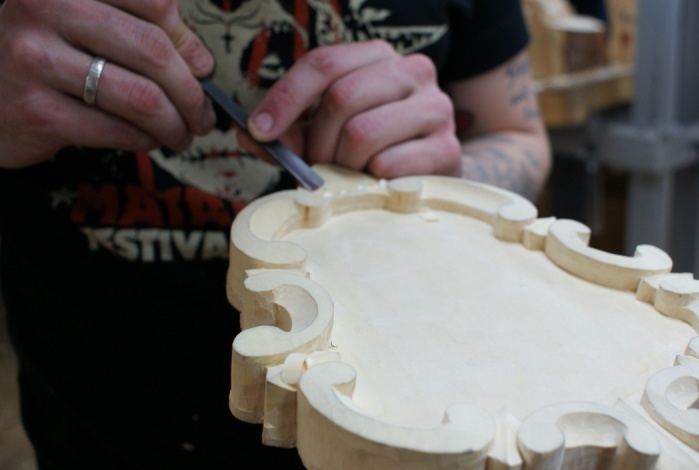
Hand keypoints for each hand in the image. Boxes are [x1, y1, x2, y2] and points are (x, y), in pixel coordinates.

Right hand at [0, 0, 215, 168]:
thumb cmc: (42, 55)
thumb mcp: (83, 24)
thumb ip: (141, 30)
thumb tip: (201, 62)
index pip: (155, 2)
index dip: (187, 41)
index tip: (201, 68)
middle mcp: (44, 7)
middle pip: (154, 51)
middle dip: (192, 92)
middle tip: (203, 115)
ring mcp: (34, 58)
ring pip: (141, 97)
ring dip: (175, 124)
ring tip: (182, 134)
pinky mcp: (34, 110)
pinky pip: (116, 131)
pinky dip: (144, 140)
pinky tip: (148, 140)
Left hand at [242, 40, 461, 178]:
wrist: (433, 173)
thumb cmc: (374, 149)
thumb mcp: (328, 133)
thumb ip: (291, 133)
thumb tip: (250, 134)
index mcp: (378, 57)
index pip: (324, 63)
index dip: (285, 98)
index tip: (258, 131)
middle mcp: (412, 71)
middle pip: (342, 97)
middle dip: (316, 140)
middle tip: (314, 166)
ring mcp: (435, 107)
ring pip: (363, 132)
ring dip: (343, 163)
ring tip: (349, 174)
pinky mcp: (447, 147)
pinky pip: (388, 164)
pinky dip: (370, 180)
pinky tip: (377, 182)